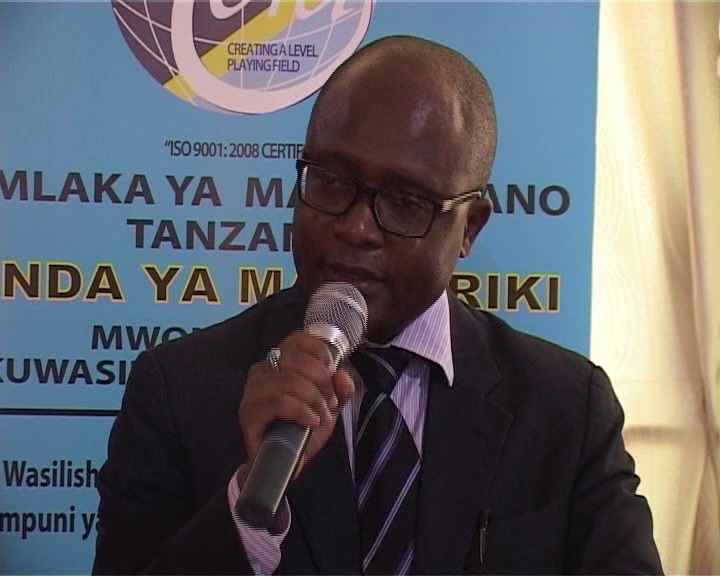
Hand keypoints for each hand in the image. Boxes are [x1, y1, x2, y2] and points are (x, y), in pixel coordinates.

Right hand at [238, 331, 354, 477]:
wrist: (284, 462)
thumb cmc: (302, 429)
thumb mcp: (328, 406)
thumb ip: (340, 389)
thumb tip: (343, 376)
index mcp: (280, 362)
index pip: (297, 339)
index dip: (319, 351)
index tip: (332, 372)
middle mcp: (263, 370)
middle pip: (295, 359)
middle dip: (321, 381)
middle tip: (330, 403)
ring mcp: (252, 390)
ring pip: (289, 380)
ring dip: (313, 399)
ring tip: (321, 416)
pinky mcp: (248, 412)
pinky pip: (278, 402)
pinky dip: (300, 411)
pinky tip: (310, 421)